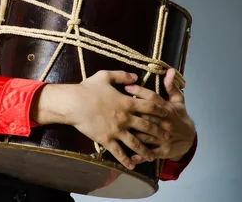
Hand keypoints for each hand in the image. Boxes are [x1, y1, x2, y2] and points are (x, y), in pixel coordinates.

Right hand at [31, 70, 169, 170]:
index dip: (160, 110)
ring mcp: (117, 130)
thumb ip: (122, 75)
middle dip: (159, 132)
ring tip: (153, 157)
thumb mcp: (105, 76)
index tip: (167, 114)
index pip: (149, 106)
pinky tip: (131, 166)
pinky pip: (118, 152)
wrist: (73, 103)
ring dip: (146, 150)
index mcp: (126, 102)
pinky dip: (126, 160)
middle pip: (147, 126)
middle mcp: (125, 118)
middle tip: (167, 137)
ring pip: (136, 143)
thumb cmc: (87, 89)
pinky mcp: (107, 139)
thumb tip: (135, 76)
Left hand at [124, 67, 195, 163]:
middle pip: (146, 116)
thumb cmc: (179, 116)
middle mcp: (165, 123)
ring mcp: (164, 137)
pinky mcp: (163, 150)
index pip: (152, 98)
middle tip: (114, 107)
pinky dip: (139, 155)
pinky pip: (149, 152)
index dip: (139, 92)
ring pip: (145, 134)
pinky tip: (127, 155)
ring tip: (115, 128)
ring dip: (131, 132)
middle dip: (130, 112)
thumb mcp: (178, 100)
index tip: (125, 86)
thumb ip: (171, 86)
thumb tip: (168, 70)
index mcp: (167, 109)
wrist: (189, 138)